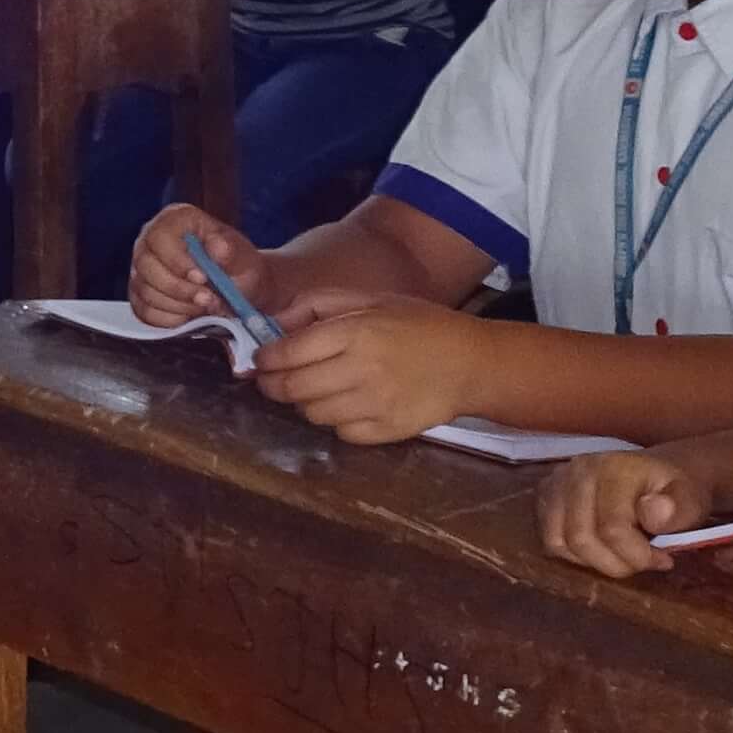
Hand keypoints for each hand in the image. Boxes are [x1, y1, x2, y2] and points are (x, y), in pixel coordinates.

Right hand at [123, 205, 257, 328]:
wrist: (238, 288)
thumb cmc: (237, 266)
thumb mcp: (242, 256)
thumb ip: (230, 251)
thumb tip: (217, 247)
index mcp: (174, 219)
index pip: (160, 236)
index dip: (177, 260)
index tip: (202, 278)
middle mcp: (151, 240)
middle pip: (146, 265)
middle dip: (179, 289)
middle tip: (207, 300)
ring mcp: (142, 268)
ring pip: (145, 291)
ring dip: (179, 306)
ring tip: (205, 306)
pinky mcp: (139, 294)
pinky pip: (144, 311)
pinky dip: (170, 319)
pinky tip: (190, 315)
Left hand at [253, 301, 478, 444]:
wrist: (471, 363)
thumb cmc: (419, 324)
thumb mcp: (371, 298)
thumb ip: (319, 304)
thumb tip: (275, 322)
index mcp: (356, 332)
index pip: (290, 352)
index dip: (266, 358)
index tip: (261, 359)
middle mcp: (362, 370)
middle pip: (294, 388)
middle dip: (273, 385)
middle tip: (271, 380)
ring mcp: (375, 405)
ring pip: (312, 414)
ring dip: (304, 403)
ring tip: (314, 390)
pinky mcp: (387, 431)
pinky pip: (341, 434)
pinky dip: (335, 422)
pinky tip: (346, 406)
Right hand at [545, 450, 714, 578]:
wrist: (659, 472)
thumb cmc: (675, 490)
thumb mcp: (692, 499)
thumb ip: (679, 509)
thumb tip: (650, 513)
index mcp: (614, 468)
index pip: (611, 528)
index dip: (637, 556)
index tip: (663, 560)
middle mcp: (578, 470)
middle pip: (581, 538)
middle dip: (615, 563)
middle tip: (642, 562)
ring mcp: (557, 482)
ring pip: (560, 542)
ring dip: (594, 561)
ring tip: (622, 555)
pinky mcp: (546, 496)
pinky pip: (550, 540)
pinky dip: (575, 555)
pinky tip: (601, 549)